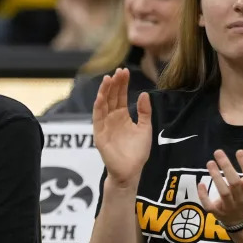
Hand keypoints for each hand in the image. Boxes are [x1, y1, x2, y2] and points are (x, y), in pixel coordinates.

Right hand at [92, 68, 151, 187]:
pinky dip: (98, 107)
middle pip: (111, 97)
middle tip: (119, 71)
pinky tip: (101, 97)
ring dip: (104, 92)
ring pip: (103, 105)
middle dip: (114, 84)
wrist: (131, 171)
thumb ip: (144, 112)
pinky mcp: (99, 134)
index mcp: (122, 116)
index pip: (120, 96)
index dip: (122, 84)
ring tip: (108, 79)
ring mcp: (104, 125)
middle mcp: (112, 118)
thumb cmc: (137, 152)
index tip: (125, 71)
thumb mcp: (145, 128)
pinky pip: (97, 118)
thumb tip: (143, 94)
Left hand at [198, 149, 242, 226]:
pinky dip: (204, 196)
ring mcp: (229, 206)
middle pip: (234, 183)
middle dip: (227, 168)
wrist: (242, 219)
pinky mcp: (218, 212)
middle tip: (218, 152)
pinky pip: (210, 206)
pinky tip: (200, 183)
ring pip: (223, 193)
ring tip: (210, 163)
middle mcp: (241, 198)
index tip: (239, 151)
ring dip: (216, 178)